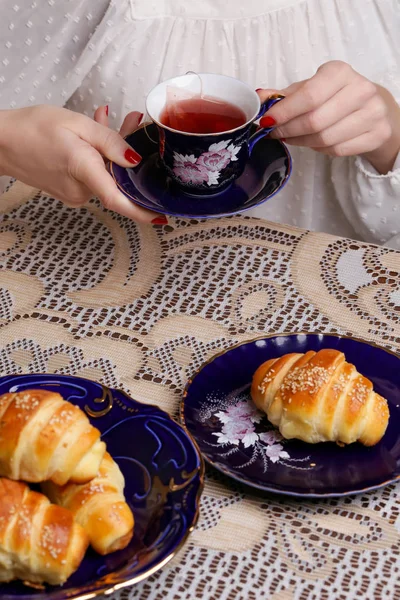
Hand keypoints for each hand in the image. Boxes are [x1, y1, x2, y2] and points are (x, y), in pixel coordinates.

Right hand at [0, 105, 164, 222]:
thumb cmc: (32, 128)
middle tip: (135, 122)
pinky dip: (100, 156)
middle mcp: (81, 190)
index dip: (144, 212)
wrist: (1, 142)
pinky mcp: (71, 190)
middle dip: (130, 154)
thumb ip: (110, 141)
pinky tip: (95, 133)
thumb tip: (135, 159)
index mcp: (83, 171)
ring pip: (107, 175)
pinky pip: (95, 175)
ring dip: (113, 151)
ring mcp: (75, 193)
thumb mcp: (76, 124)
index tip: (163, 218)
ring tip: (108, 119)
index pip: (119, 199)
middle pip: (118, 179)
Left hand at [257, 61, 399, 173]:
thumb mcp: (310, 88)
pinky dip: (319, 150)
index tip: (267, 121)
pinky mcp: (377, 134)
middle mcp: (361, 90)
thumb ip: (283, 95)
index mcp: (340, 73)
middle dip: (289, 131)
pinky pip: (337, 150)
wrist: (374, 106)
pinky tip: (313, 142)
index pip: (308, 96)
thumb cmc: (335, 96)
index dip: (284, 112)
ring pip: (325, 139)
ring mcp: (372, 113)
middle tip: (275, 134)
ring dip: (301, 142)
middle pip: (315, 121)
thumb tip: (258, 97)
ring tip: (292, 138)